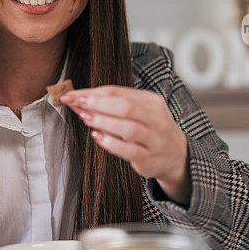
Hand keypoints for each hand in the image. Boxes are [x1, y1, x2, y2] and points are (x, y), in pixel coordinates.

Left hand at [60, 85, 190, 204]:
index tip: (72, 95)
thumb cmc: (150, 129)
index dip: (92, 92)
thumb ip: (113, 105)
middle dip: (97, 103)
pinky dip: (110, 143)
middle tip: (76, 103)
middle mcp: (156, 118)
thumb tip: (79, 101)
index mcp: (151, 100)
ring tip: (85, 118)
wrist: (176, 155)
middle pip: (125, 106)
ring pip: (128, 128)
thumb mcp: (139, 111)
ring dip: (103, 122)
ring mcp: (154, 139)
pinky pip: (128, 149)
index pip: (118, 92)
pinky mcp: (149, 157)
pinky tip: (97, 137)